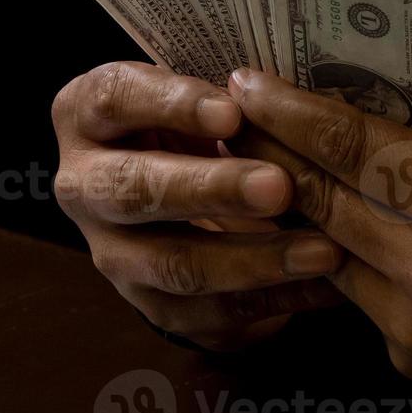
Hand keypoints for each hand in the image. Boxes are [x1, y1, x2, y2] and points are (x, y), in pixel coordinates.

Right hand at [51, 62, 344, 350]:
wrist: (176, 193)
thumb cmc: (195, 127)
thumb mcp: (198, 99)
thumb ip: (229, 101)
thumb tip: (289, 106)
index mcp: (84, 115)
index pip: (114, 100)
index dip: (172, 106)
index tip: (233, 112)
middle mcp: (83, 186)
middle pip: (134, 190)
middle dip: (210, 190)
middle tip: (278, 186)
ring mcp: (110, 253)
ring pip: (173, 264)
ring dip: (252, 260)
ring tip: (320, 251)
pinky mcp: (150, 305)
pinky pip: (212, 313)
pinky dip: (277, 299)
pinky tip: (328, 286)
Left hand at [226, 69, 411, 407]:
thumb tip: (375, 121)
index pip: (351, 150)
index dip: (292, 113)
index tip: (247, 83)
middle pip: (319, 202)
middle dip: (268, 156)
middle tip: (231, 118)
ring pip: (324, 254)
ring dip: (290, 210)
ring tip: (261, 166)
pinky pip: (356, 295)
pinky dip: (335, 257)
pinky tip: (319, 224)